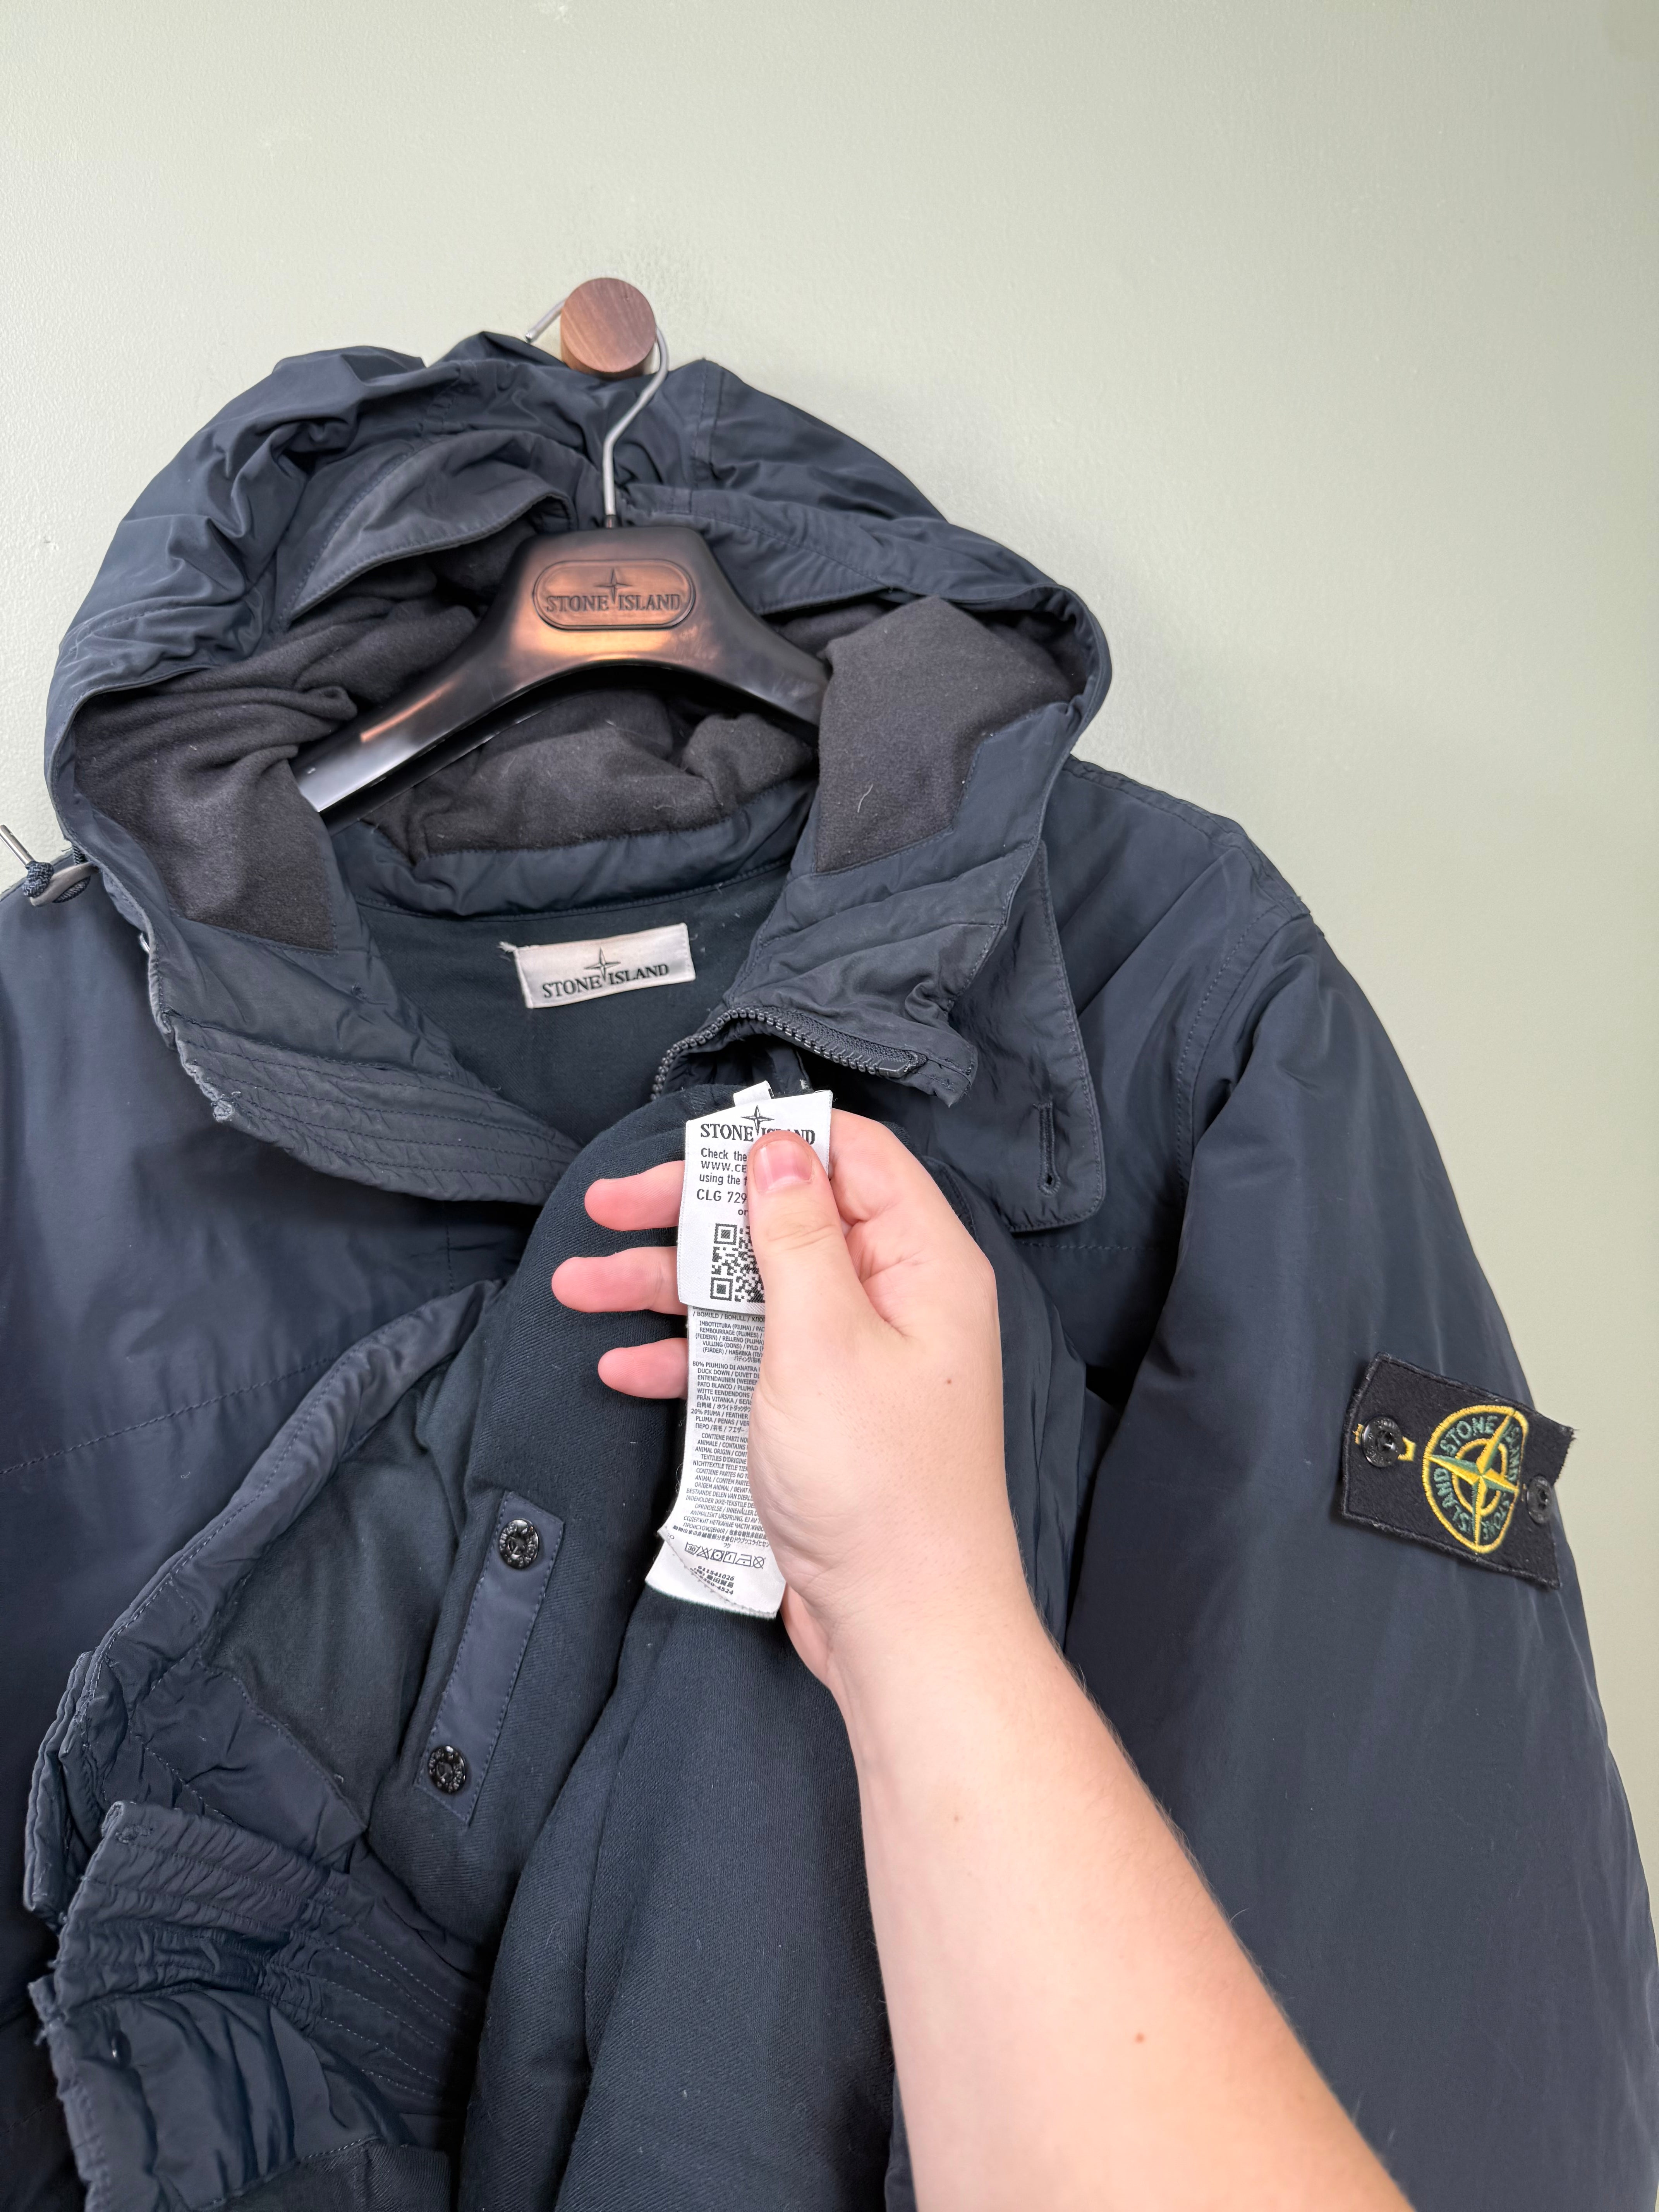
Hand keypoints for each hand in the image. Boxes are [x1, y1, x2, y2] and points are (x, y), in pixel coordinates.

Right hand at [550, 1110, 1029, 1689]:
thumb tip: (778, 1150)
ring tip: (578, 1285)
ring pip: (750, 1292)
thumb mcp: (824, 1339)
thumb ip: (796, 1237)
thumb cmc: (879, 1486)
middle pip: (782, 1221)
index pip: (853, 1158)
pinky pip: (745, 1361)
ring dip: (665, 1286)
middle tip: (604, 1207)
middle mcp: (892, 1299)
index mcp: (921, 1263)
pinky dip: (686, 1358)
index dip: (772, 1142)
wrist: (902, 1624)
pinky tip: (625, 1364)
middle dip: (689, 1214)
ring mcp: (851, 1358)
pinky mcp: (816, 1412)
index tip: (690, 1147)